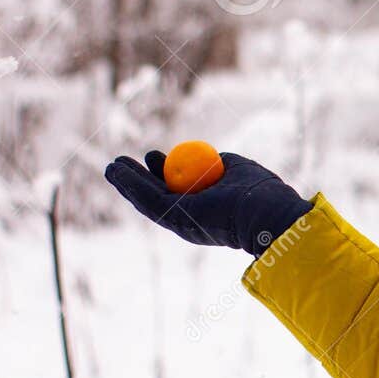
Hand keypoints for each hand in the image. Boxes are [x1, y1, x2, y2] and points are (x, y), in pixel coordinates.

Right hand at [103, 150, 312, 256]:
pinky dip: (131, 184)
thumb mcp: (238, 170)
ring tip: (111, 167)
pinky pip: (148, 199)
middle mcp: (191, 220)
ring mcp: (182, 221)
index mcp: (207, 210)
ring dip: (127, 182)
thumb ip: (222, 164)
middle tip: (123, 163)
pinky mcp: (175, 219)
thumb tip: (213, 157)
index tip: (155, 156)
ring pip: (147, 199)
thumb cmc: (261, 192)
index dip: (162, 176)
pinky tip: (117, 172)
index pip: (179, 193)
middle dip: (138, 181)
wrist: (267, 212)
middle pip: (157, 197)